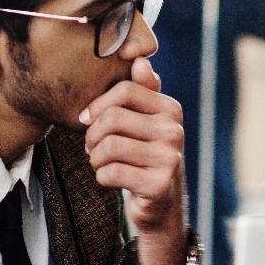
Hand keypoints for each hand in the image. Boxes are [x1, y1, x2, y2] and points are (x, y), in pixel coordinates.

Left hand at [79, 57, 186, 264]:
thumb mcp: (147, 121)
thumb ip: (144, 91)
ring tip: (101, 162)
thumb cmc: (147, 156)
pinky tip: (111, 179)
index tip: (88, 119)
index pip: (125, 90)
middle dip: (92, 135)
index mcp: (171, 109)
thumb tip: (140, 60)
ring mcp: (170, 158)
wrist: (162, 204)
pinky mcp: (159, 184)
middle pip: (112, 118)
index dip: (98, 104)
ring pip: (108, 146)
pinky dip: (102, 177)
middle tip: (93, 147)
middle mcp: (175, 131)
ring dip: (94, 158)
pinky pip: (110, 172)